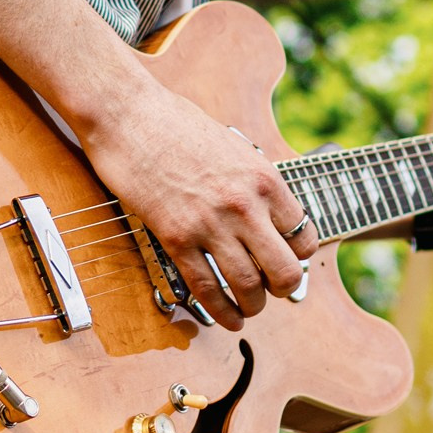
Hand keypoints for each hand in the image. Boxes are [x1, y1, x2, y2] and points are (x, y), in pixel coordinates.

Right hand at [80, 80, 315, 329]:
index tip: (286, 260)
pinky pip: (206, 288)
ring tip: (249, 308)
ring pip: (247, 286)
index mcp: (265, 179)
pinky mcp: (175, 237)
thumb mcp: (234, 147)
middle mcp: (244, 204)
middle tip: (274, 291)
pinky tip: (228, 318)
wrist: (128, 114)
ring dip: (253, 306)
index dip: (298, 257)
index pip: (304, 236)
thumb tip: (267, 213)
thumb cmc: (175, 124)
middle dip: (283, 289)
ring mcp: (210, 223)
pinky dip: (221, 312)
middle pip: (284, 270)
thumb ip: (253, 182)